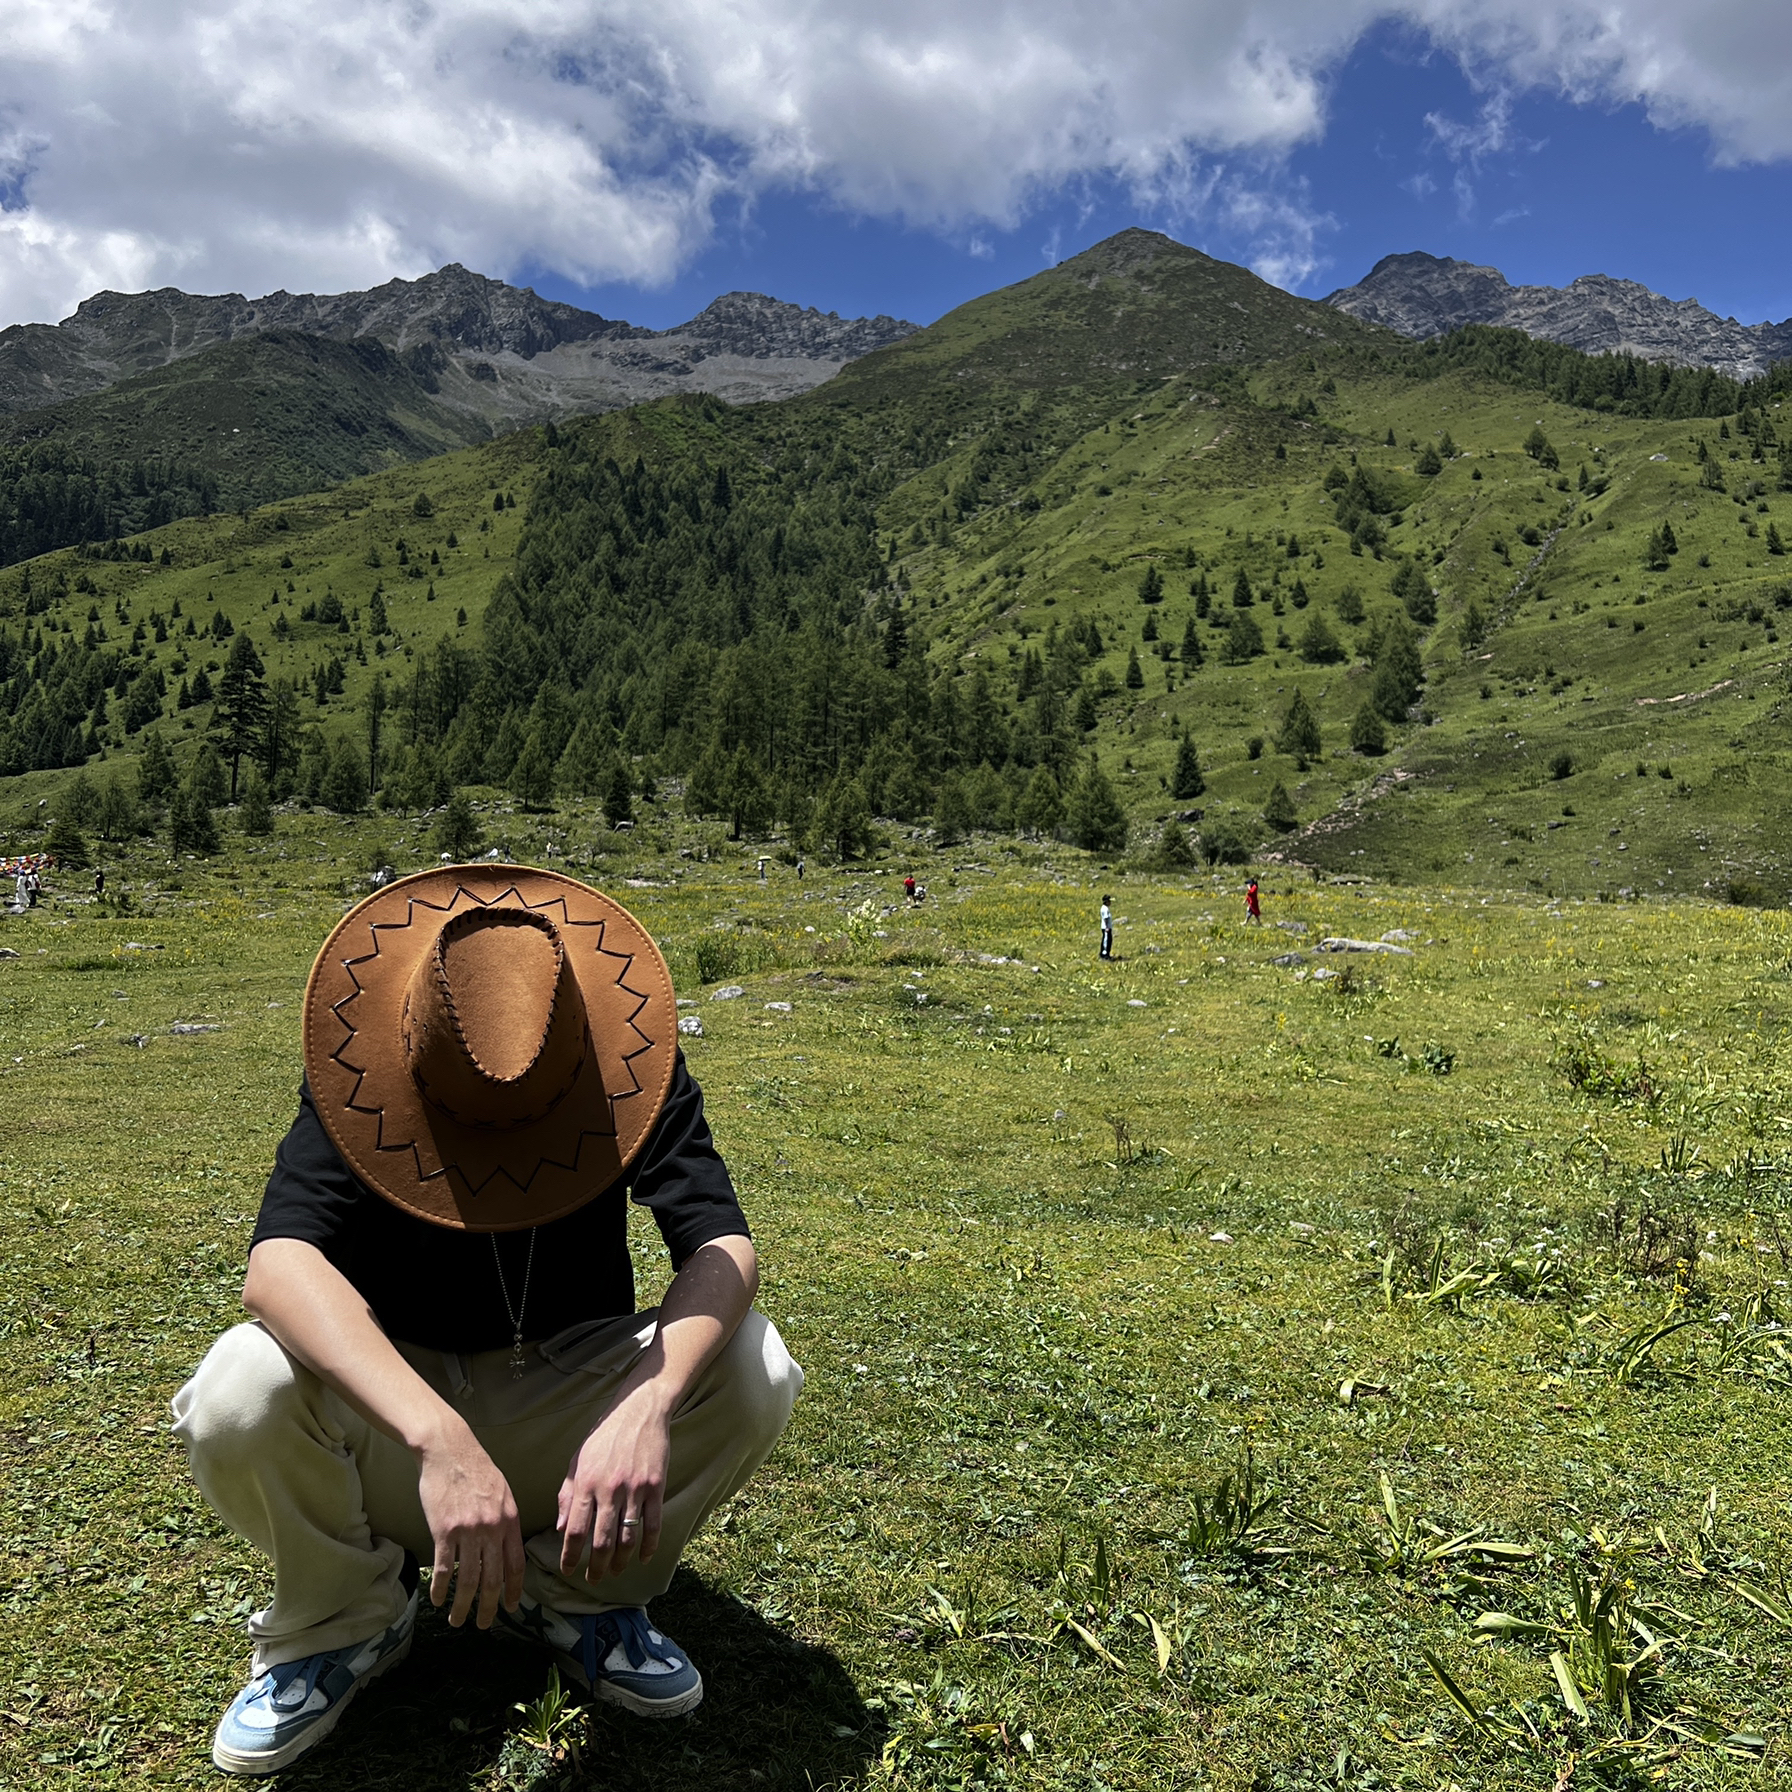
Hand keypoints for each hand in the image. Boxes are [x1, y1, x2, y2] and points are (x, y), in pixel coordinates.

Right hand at [417, 1424, 524, 1628]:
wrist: (450, 1450)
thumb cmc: (477, 1469)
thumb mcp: (503, 1493)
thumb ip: (506, 1521)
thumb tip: (508, 1550)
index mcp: (510, 1520)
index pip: (516, 1565)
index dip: (513, 1590)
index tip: (510, 1607)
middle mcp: (492, 1528)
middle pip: (493, 1578)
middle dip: (489, 1607)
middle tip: (484, 1624)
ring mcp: (468, 1531)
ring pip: (468, 1579)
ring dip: (463, 1605)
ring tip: (458, 1620)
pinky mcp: (444, 1530)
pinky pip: (443, 1568)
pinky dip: (440, 1588)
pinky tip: (437, 1600)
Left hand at [556, 1386, 670, 1582]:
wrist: (639, 1410)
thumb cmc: (604, 1436)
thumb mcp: (577, 1460)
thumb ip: (567, 1494)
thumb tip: (561, 1529)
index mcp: (586, 1483)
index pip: (576, 1530)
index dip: (570, 1556)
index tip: (568, 1571)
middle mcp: (609, 1489)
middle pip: (601, 1540)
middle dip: (595, 1567)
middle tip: (593, 1580)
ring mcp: (634, 1489)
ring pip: (627, 1537)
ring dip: (621, 1561)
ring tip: (615, 1571)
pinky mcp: (656, 1486)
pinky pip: (653, 1524)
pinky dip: (649, 1546)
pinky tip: (643, 1558)